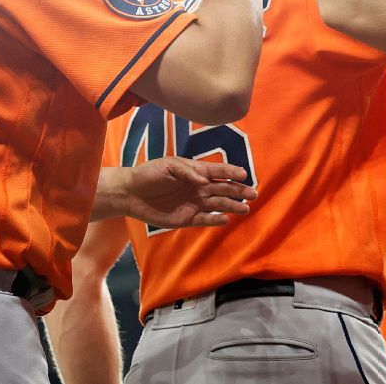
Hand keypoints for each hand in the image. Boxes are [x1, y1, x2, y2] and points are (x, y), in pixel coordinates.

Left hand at [117, 157, 258, 228]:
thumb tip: (204, 181)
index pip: (218, 171)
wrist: (131, 194)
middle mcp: (199, 187)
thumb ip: (188, 172)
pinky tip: (225, 219)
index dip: (231, 172)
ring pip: (218, 204)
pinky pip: (205, 219)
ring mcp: (194, 203)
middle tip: (254, 194)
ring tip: (246, 208)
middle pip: (223, 189)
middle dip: (239, 191)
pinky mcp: (187, 218)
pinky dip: (215, 220)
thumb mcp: (168, 166)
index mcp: (196, 172)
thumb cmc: (149, 174)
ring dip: (232, 206)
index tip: (244, 175)